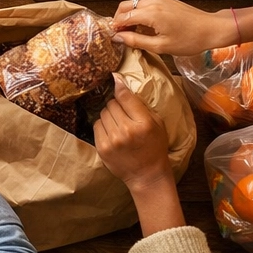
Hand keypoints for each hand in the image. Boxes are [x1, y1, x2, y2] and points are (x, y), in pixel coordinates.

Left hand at [95, 75, 173, 190]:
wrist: (147, 175)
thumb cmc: (154, 146)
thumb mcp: (157, 123)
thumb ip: (140, 104)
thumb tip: (119, 82)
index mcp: (143, 123)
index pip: (125, 96)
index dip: (119, 86)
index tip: (115, 77)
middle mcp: (126, 130)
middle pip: (111, 103)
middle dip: (117, 105)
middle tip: (124, 114)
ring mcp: (112, 140)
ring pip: (103, 113)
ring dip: (109, 116)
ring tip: (119, 124)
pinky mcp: (101, 147)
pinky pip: (96, 125)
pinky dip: (103, 126)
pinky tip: (112, 132)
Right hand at [113, 0, 238, 56]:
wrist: (211, 29)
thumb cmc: (189, 40)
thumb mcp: (161, 46)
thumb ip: (136, 41)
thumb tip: (118, 38)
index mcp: (151, 13)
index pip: (123, 16)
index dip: (115, 27)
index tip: (113, 37)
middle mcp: (153, 1)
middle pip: (125, 6)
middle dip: (119, 19)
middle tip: (121, 34)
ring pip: (134, 3)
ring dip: (129, 15)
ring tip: (133, 31)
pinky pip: (144, 3)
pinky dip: (139, 12)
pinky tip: (144, 25)